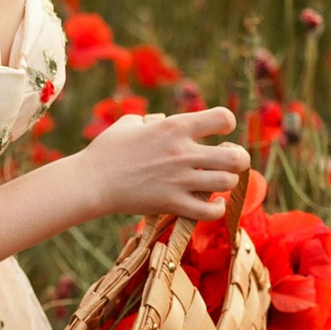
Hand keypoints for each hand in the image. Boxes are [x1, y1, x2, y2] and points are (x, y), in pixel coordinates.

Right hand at [85, 103, 248, 226]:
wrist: (91, 181)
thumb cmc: (106, 151)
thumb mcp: (129, 124)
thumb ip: (149, 120)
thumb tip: (155, 122)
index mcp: (175, 127)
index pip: (223, 118)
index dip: (226, 124)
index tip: (220, 132)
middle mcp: (183, 152)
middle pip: (236, 157)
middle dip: (239, 160)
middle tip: (228, 163)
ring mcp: (180, 180)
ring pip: (227, 183)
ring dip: (226, 183)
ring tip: (217, 184)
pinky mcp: (173, 204)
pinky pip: (211, 211)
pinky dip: (216, 209)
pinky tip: (209, 204)